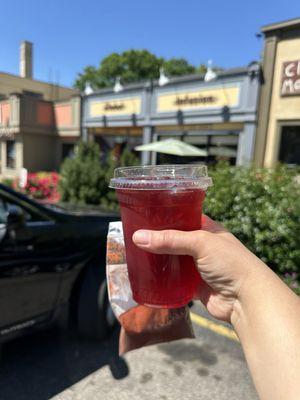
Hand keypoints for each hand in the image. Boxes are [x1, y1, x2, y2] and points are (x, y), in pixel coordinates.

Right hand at [132, 215, 263, 323]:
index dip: (166, 216)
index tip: (145, 215)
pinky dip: (163, 280)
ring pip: (173, 261)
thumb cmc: (230, 263)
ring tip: (135, 255)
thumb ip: (170, 240)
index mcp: (208, 229)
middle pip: (175, 241)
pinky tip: (146, 276)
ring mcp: (198, 267)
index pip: (183, 217)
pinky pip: (174, 281)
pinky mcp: (194, 286)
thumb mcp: (200, 243)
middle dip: (158, 240)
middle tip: (134, 236)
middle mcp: (202, 247)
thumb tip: (137, 237)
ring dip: (158, 260)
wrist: (246, 299)